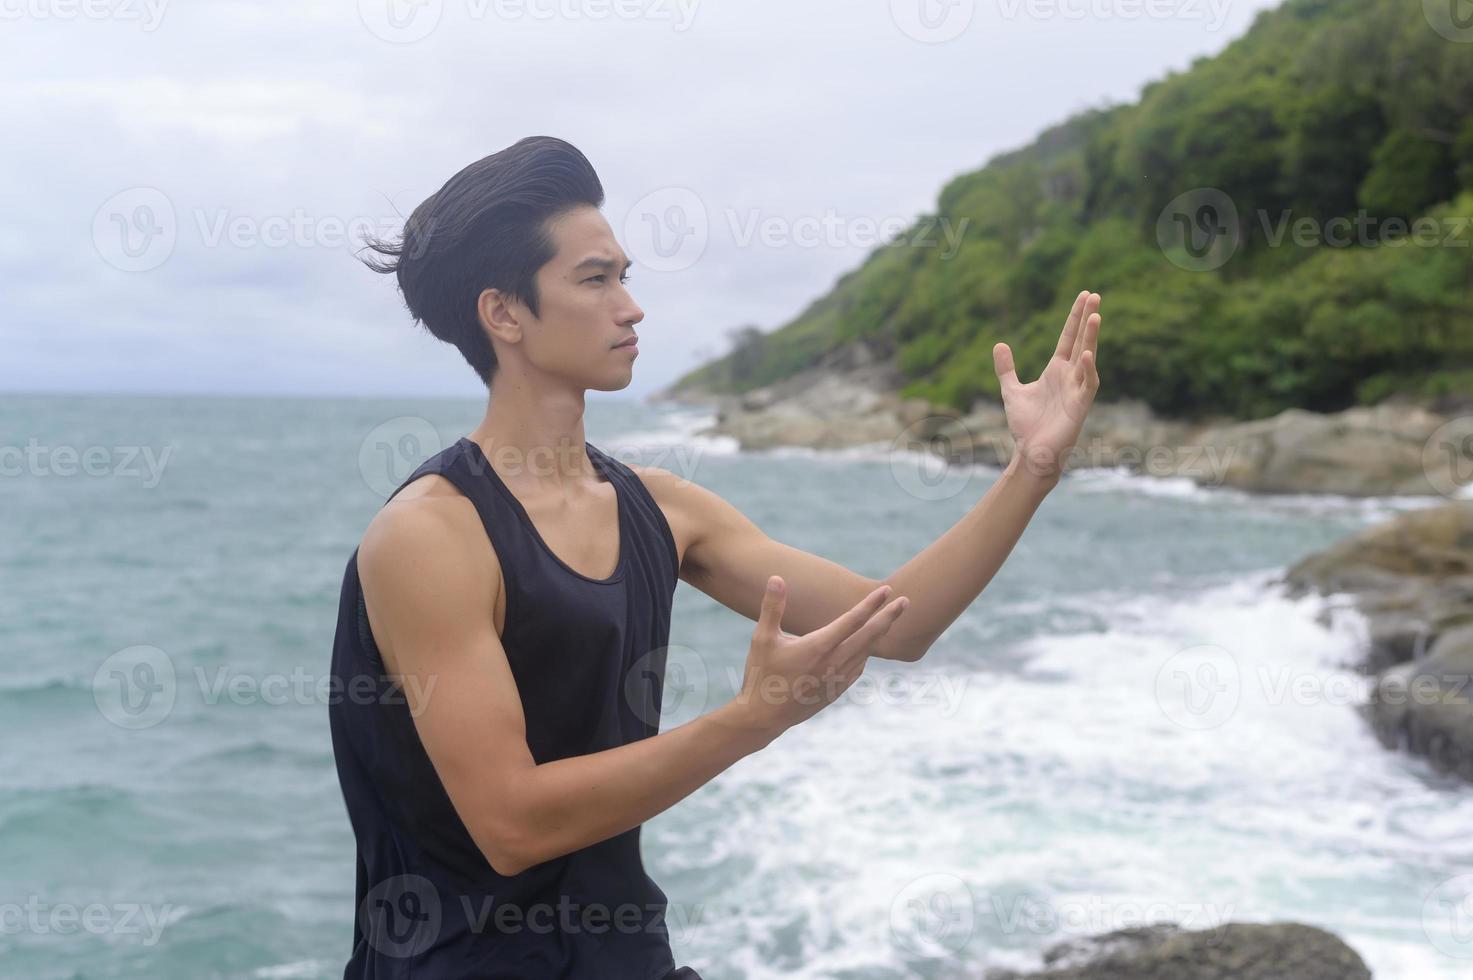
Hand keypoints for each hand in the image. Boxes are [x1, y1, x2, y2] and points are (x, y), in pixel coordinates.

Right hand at [729, 577, 907, 739]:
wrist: (764, 716)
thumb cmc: (761, 674)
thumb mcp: (762, 638)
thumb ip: (772, 607)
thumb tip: (776, 577)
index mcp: (818, 647)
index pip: (852, 620)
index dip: (871, 603)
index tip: (886, 590)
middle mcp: (833, 663)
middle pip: (869, 636)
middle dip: (889, 616)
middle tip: (906, 601)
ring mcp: (837, 679)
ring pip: (866, 652)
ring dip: (879, 634)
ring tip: (889, 619)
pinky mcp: (836, 691)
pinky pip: (858, 668)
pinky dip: (866, 654)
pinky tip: (866, 648)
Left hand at [992, 290, 1102, 482]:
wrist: (1031, 453)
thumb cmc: (1027, 425)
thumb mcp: (1011, 390)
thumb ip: (1006, 368)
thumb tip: (999, 344)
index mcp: (1057, 371)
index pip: (1068, 338)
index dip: (1075, 318)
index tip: (1084, 295)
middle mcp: (1070, 377)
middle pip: (1081, 341)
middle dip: (1088, 319)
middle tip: (1095, 295)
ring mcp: (1077, 390)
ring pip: (1088, 358)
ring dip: (1092, 338)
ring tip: (1095, 316)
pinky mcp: (1079, 406)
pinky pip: (1088, 385)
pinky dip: (1088, 370)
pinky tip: (1086, 355)